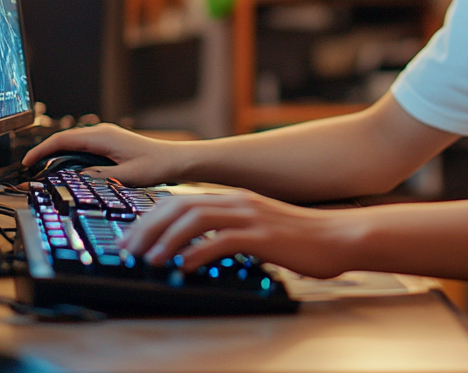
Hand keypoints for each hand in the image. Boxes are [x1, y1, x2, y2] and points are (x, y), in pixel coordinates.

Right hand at [21, 123, 190, 185]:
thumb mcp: (126, 176)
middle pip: (64, 140)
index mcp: (103, 137)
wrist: (176, 160)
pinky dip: (70, 156)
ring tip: (44, 172)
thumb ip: (99, 177)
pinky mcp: (110, 143)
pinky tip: (67, 170)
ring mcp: (106, 136)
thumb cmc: (156, 166)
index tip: (27, 163)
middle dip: (45, 153)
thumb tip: (75, 180)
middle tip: (31, 172)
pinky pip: (83, 146)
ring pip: (73, 143)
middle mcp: (102, 132)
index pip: (63, 140)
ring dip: (57, 155)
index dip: (42, 150)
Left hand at [120, 190, 358, 279]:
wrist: (340, 236)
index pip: (182, 201)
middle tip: (128, 250)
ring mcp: (250, 217)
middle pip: (180, 206)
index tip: (132, 239)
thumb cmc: (304, 239)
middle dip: (148, 228)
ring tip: (149, 259)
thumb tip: (198, 253)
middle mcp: (238, 202)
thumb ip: (231, 234)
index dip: (151, 219)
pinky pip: (222, 241)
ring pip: (195, 219)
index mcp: (235, 199)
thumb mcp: (260, 230)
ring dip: (166, 239)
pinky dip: (197, 254)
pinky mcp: (262, 236)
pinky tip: (183, 268)